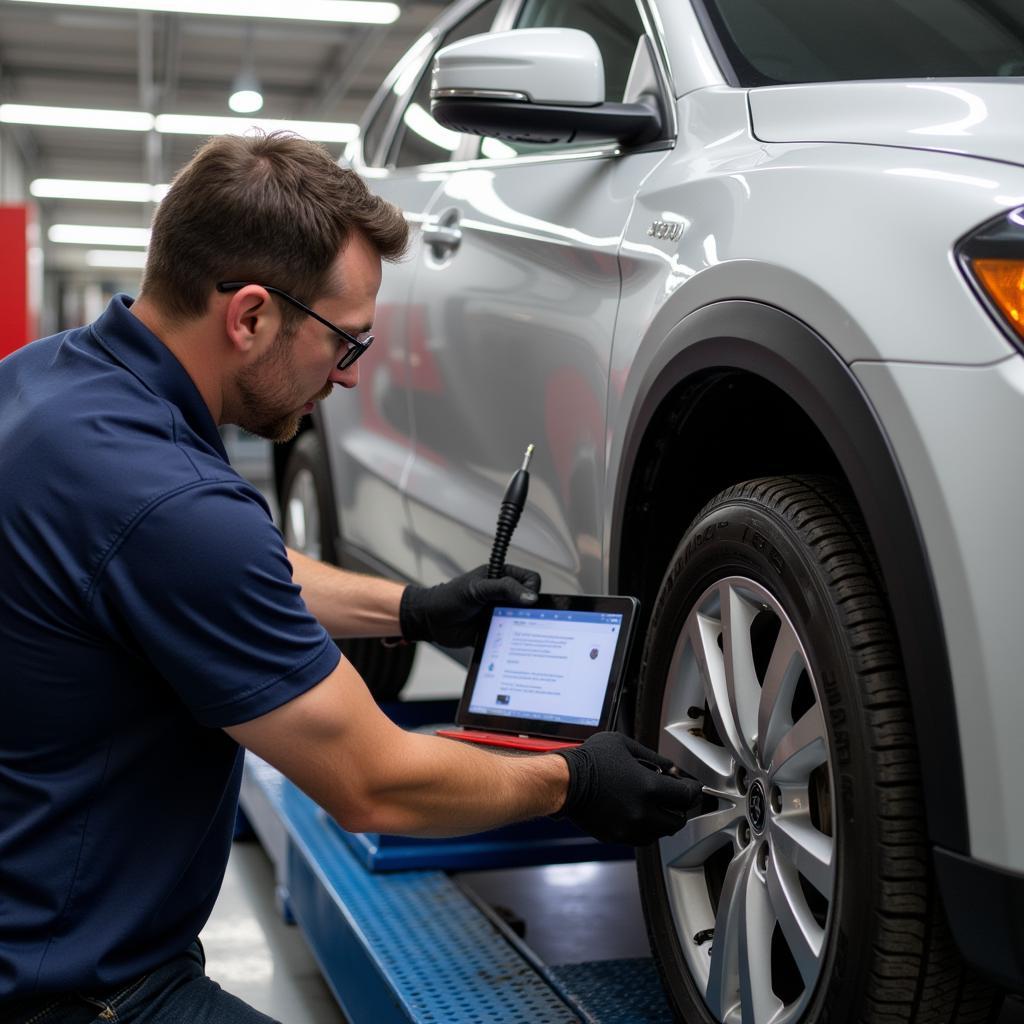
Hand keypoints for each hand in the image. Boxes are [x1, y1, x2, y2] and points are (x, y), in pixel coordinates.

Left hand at [399, 564, 540, 647]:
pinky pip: (513, 636)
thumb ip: (505, 589)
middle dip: (528, 611)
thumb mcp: (478, 589)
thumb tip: (531, 597)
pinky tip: (505, 641)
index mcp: (503, 577)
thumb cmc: (450, 598)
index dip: (531, 590)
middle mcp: (505, 595)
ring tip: (508, 629)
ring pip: (525, 620)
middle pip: (531, 602)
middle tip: (516, 617)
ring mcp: (501, 613)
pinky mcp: (497, 630)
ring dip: (520, 626)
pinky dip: (512, 640)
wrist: (431, 621)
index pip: (531, 580)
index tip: (524, 601)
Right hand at [553, 732, 701, 845]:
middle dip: (680, 809)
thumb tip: (672, 769)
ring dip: (664, 820)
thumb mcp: (626, 746)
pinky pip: (641, 838)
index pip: (687, 797)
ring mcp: (630, 828)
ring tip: (657, 807)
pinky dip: (646, 829)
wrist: (565, 782)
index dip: (694, 791)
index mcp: (648, 788)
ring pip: (661, 833)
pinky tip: (639, 814)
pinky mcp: (617, 837)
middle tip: (677, 799)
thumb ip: (654, 758)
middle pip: (678, 820)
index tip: (693, 788)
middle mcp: (643, 812)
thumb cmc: (591, 760)